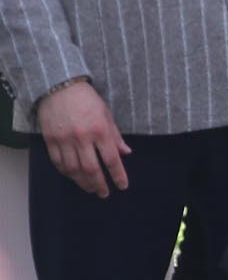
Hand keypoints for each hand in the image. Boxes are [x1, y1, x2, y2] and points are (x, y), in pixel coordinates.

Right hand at [36, 80, 128, 196]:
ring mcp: (64, 139)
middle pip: (92, 169)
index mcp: (100, 131)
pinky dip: (66, 172)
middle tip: (104, 193)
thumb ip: (115, 136)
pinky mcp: (50, 139)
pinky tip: (73, 176)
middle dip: (99, 184)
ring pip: (73, 169)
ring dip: (82, 182)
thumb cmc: (86, 100)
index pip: (112, 160)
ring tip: (90, 188)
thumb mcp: (106, 114)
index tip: (122, 186)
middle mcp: (82, 137)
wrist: (58, 85)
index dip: (118, 176)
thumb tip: (126, 153)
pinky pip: (57, 162)